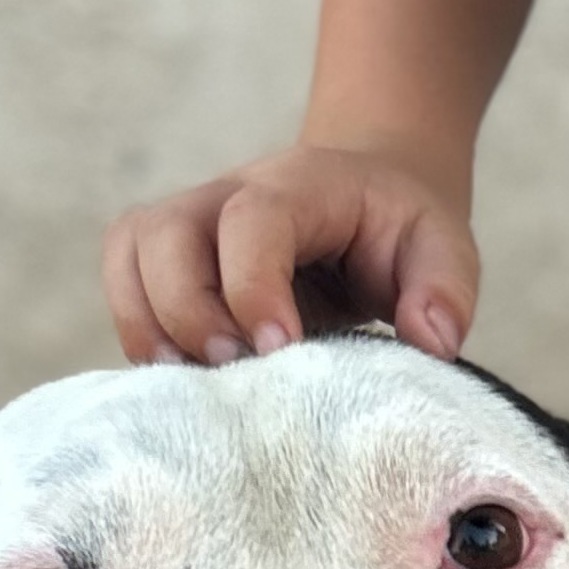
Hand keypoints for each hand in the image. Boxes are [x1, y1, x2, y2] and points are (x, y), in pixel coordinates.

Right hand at [102, 142, 480, 367]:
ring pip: (130, 252)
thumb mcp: (444, 247)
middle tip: (236, 373)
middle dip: (189, 313)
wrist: (365, 195)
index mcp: (300, 185)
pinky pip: (122, 280)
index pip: (252, 220)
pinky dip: (138, 332)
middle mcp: (228, 193)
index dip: (253, 286)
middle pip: (165, 233)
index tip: (279, 350)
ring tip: (200, 383)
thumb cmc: (400, 231)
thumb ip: (446, 289)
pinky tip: (184, 379)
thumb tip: (430, 341)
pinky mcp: (166, 256)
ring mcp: (189, 220)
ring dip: (150, 326)